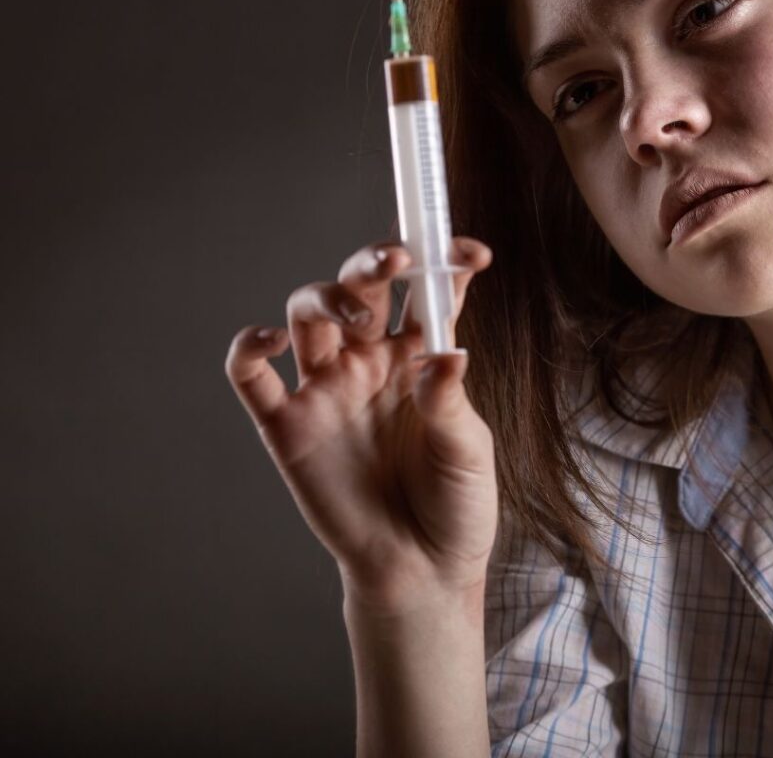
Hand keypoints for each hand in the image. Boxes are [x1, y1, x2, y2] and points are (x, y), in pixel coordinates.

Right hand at [224, 237, 496, 612]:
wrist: (421, 571)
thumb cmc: (455, 505)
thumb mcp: (466, 451)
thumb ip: (449, 402)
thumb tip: (446, 354)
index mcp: (418, 356)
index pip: (428, 292)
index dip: (445, 262)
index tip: (473, 252)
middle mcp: (369, 361)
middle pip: (359, 288)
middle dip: (372, 263)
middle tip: (396, 261)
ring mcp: (326, 389)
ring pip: (306, 316)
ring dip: (325, 296)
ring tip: (355, 314)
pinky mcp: (287, 427)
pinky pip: (251, 378)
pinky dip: (247, 349)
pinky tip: (266, 340)